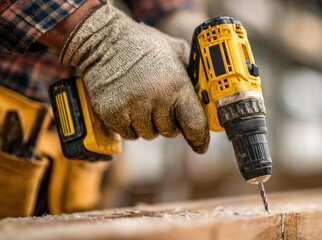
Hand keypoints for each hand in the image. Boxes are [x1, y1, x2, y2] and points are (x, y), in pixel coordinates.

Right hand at [60, 3, 208, 152]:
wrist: (104, 40)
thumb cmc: (144, 45)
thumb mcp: (176, 50)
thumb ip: (193, 72)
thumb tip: (207, 94)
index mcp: (177, 84)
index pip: (194, 124)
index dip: (199, 138)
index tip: (200, 146)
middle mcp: (157, 98)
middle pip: (170, 132)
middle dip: (169, 123)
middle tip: (160, 105)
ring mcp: (133, 107)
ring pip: (149, 135)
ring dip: (148, 125)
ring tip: (142, 101)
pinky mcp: (113, 113)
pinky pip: (130, 135)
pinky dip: (131, 126)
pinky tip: (129, 106)